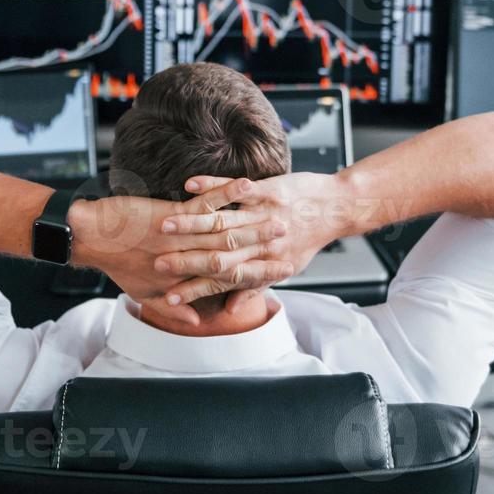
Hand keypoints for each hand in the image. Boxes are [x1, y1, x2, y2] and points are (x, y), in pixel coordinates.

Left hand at [68, 188, 292, 327]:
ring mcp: (181, 237)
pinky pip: (204, 204)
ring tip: (280, 216)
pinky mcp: (171, 216)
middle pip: (236, 255)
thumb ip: (174, 306)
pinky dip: (226, 192)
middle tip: (292, 240)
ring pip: (225, 230)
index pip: (232, 280)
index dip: (262, 276)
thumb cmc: (115, 262)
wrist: (88, 239)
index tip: (287, 270)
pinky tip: (246, 185)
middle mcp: (188, 260)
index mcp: (186, 278)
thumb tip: (195, 322)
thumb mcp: (143, 291)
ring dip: (254, 222)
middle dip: (266, 247)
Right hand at [157, 173, 349, 312]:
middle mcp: (261, 242)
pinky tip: (190, 184)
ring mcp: (263, 214)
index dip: (195, 290)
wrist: (336, 208)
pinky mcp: (267, 190)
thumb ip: (255, 286)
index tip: (169, 297)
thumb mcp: (285, 266)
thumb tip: (232, 309)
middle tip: (156, 266)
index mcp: (262, 262)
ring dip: (190, 224)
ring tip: (164, 227)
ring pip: (221, 222)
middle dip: (184, 261)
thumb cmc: (308, 239)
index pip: (223, 282)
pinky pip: (235, 189)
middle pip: (216, 255)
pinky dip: (212, 186)